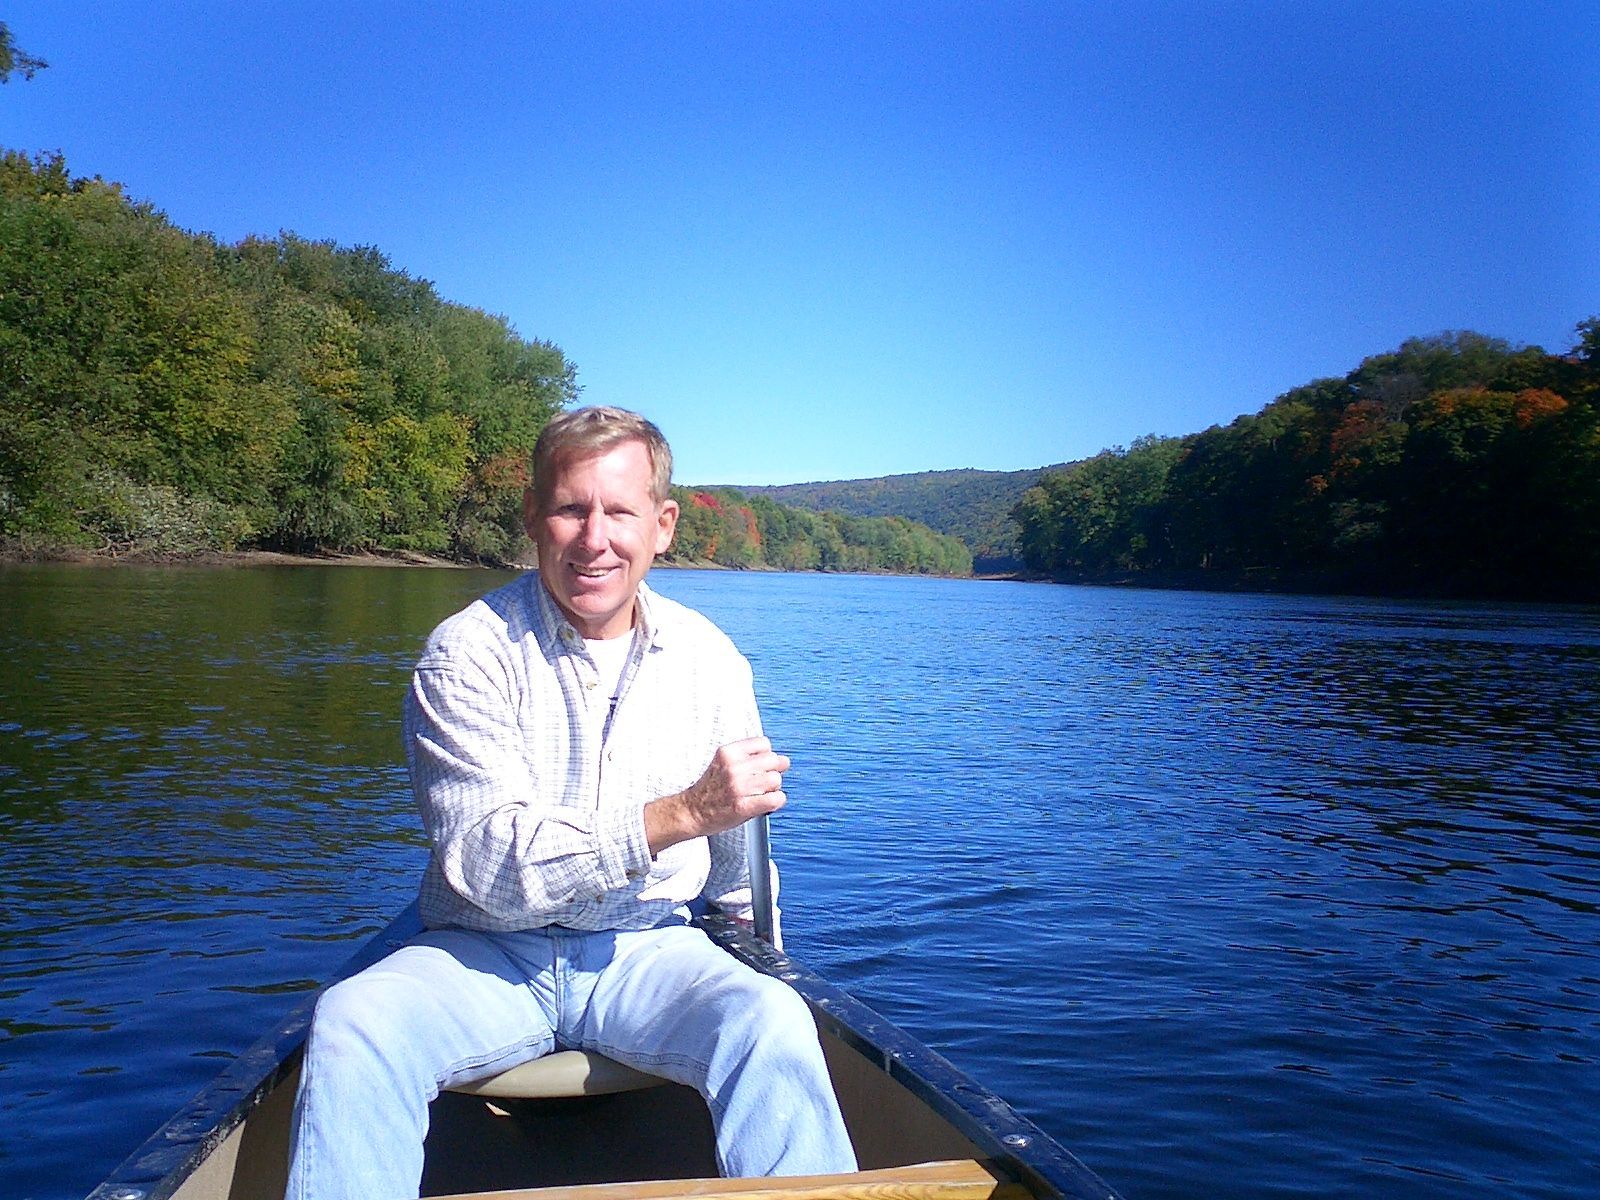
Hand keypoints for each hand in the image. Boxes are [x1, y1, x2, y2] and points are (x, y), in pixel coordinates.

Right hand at [645, 736, 788, 853]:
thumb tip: (782, 760)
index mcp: (728, 752)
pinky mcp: (744, 806)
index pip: (764, 743)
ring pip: (775, 779)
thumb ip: (747, 758)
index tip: (762, 765)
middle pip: (773, 760)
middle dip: (773, 771)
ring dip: (773, 788)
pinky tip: (766, 804)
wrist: (692, 812)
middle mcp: (734, 767)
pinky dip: (776, 802)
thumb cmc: (709, 790)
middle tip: (764, 782)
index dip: (767, 755)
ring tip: (761, 793)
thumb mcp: (723, 763)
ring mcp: (738, 786)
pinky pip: (775, 799)